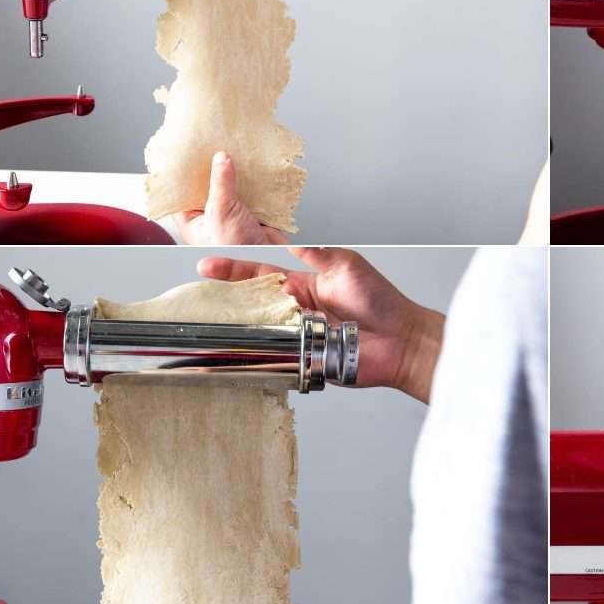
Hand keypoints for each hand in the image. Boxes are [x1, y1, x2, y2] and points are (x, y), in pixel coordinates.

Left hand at [172, 153, 287, 245]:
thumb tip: (220, 159)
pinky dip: (253, 182)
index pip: (181, 192)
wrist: (271, 261)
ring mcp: (232, 214)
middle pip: (207, 186)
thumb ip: (220, 184)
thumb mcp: (221, 213)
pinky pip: (250, 193)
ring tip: (234, 149)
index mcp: (192, 221)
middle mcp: (211, 217)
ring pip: (230, 188)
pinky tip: (254, 167)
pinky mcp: (252, 214)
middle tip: (212, 143)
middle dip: (211, 168)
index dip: (182, 173)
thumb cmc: (236, 252)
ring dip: (234, 173)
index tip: (186, 151)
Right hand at [199, 247, 444, 403]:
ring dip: (241, 327)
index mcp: (305, 285)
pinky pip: (278, 358)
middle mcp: (298, 311)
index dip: (235, 270)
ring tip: (216, 320)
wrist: (401, 339)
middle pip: (254, 305)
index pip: (263, 275)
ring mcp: (299, 337)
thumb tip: (292, 242)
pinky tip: (246, 349)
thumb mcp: (347, 265)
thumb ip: (318, 255)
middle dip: (228, 300)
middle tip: (202, 296)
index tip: (208, 265)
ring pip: (261, 333)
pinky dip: (263, 354)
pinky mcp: (304, 360)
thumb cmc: (381, 301)